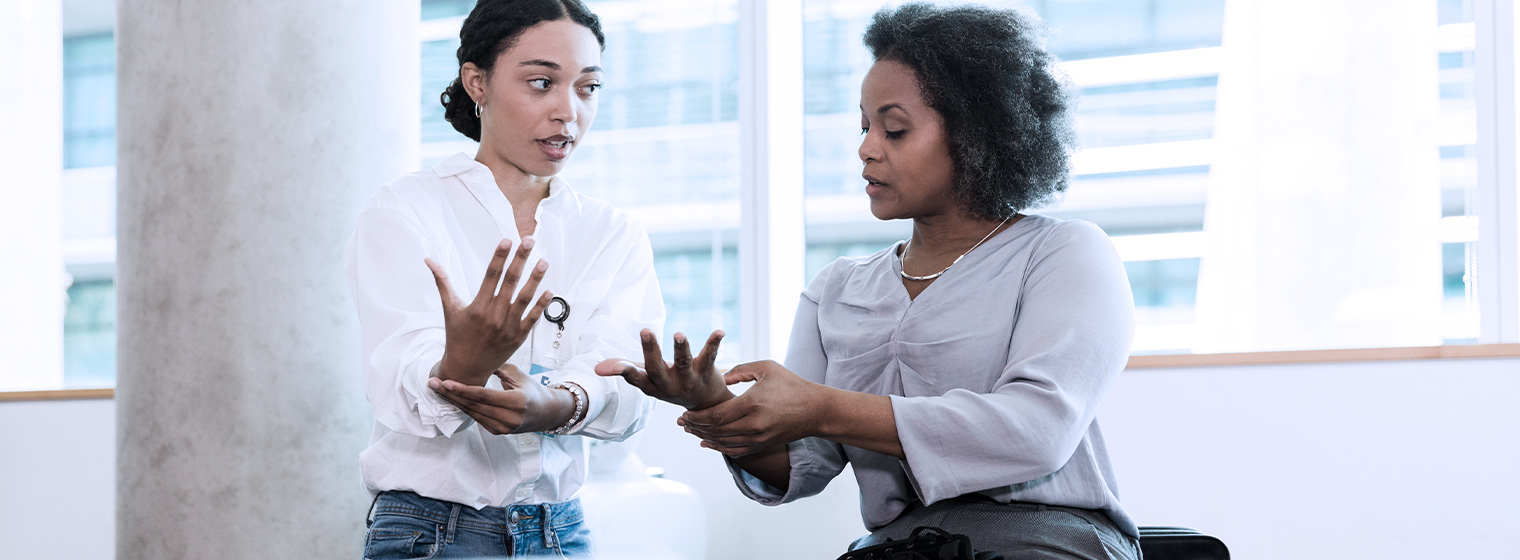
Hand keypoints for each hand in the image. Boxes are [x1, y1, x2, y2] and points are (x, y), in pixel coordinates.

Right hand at [425, 237, 551, 386]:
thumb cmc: (456, 335)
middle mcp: (493, 316)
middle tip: (529, 241)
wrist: (466, 369)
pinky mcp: (518, 338)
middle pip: (509, 282)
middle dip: (520, 260)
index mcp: (477, 307)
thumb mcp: (450, 308)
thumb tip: (428, 259)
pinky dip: (541, 306)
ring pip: (524, 299)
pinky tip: (550, 291)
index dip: (499, 257)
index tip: (507, 240)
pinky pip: (532, 319)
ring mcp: (507, 327)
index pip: (490, 276)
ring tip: (543, 261)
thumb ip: (442, 282)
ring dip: (535, 279)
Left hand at [428, 365, 573, 433]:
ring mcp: (504, 428)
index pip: (483, 395)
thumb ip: (496, 367)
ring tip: (437, 390)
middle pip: (473, 406)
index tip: (444, 382)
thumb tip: (473, 357)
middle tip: (432, 384)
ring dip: (453, 402)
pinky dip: (464, 408)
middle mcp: (509, 418)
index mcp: (516, 401)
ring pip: (472, 414)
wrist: (547, 413)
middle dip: (450, 395)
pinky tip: (452, 399)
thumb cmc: (532, 389)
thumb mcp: (517, 374)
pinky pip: (477, 419)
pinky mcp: (498, 432)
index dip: (462, 389)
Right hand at [593, 329, 729, 409]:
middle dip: (651, 350)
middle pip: (657, 368)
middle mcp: (669, 384)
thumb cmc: (669, 384)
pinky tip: (720, 331)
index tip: (611, 366)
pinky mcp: (707, 371)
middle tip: (644, 331)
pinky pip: (710, 356)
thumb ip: (624, 369)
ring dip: (681, 349)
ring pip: (684, 363)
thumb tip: (597, 367)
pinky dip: (714, 342)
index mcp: (652, 386)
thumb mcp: (646, 380)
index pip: (635, 378)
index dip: (623, 371)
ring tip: (679, 334)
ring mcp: (688, 379)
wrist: (705, 405)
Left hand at [679, 360, 831, 456]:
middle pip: (715, 431)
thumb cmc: (791, 385)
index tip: (684, 413)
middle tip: (681, 422)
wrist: (816, 410)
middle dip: (695, 427)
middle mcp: (753, 425)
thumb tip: (720, 376)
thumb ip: (739, 370)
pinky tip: (707, 443)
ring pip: (723, 443)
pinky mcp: (762, 445)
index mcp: (752, 404)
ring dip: (703, 437)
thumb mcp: (766, 368)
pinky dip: (718, 448)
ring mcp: (758, 438)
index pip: (716, 415)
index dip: (697, 417)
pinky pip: (735, 451)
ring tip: (690, 431)